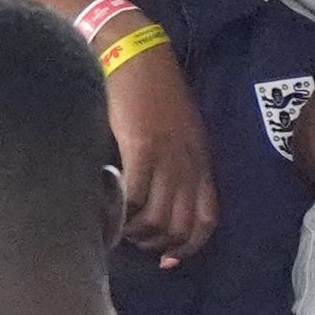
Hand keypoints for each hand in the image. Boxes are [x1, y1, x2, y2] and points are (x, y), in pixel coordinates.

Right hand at [98, 11, 216, 264]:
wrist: (137, 54)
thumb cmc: (152, 90)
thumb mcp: (175, 131)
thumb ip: (173, 163)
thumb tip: (154, 201)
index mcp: (201, 160)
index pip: (207, 219)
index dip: (188, 246)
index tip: (167, 260)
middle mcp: (190, 163)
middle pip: (181, 226)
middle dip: (157, 246)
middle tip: (134, 242)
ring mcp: (168, 157)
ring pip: (159, 219)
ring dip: (136, 233)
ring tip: (118, 226)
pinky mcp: (143, 147)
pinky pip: (135, 196)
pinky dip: (121, 212)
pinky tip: (107, 207)